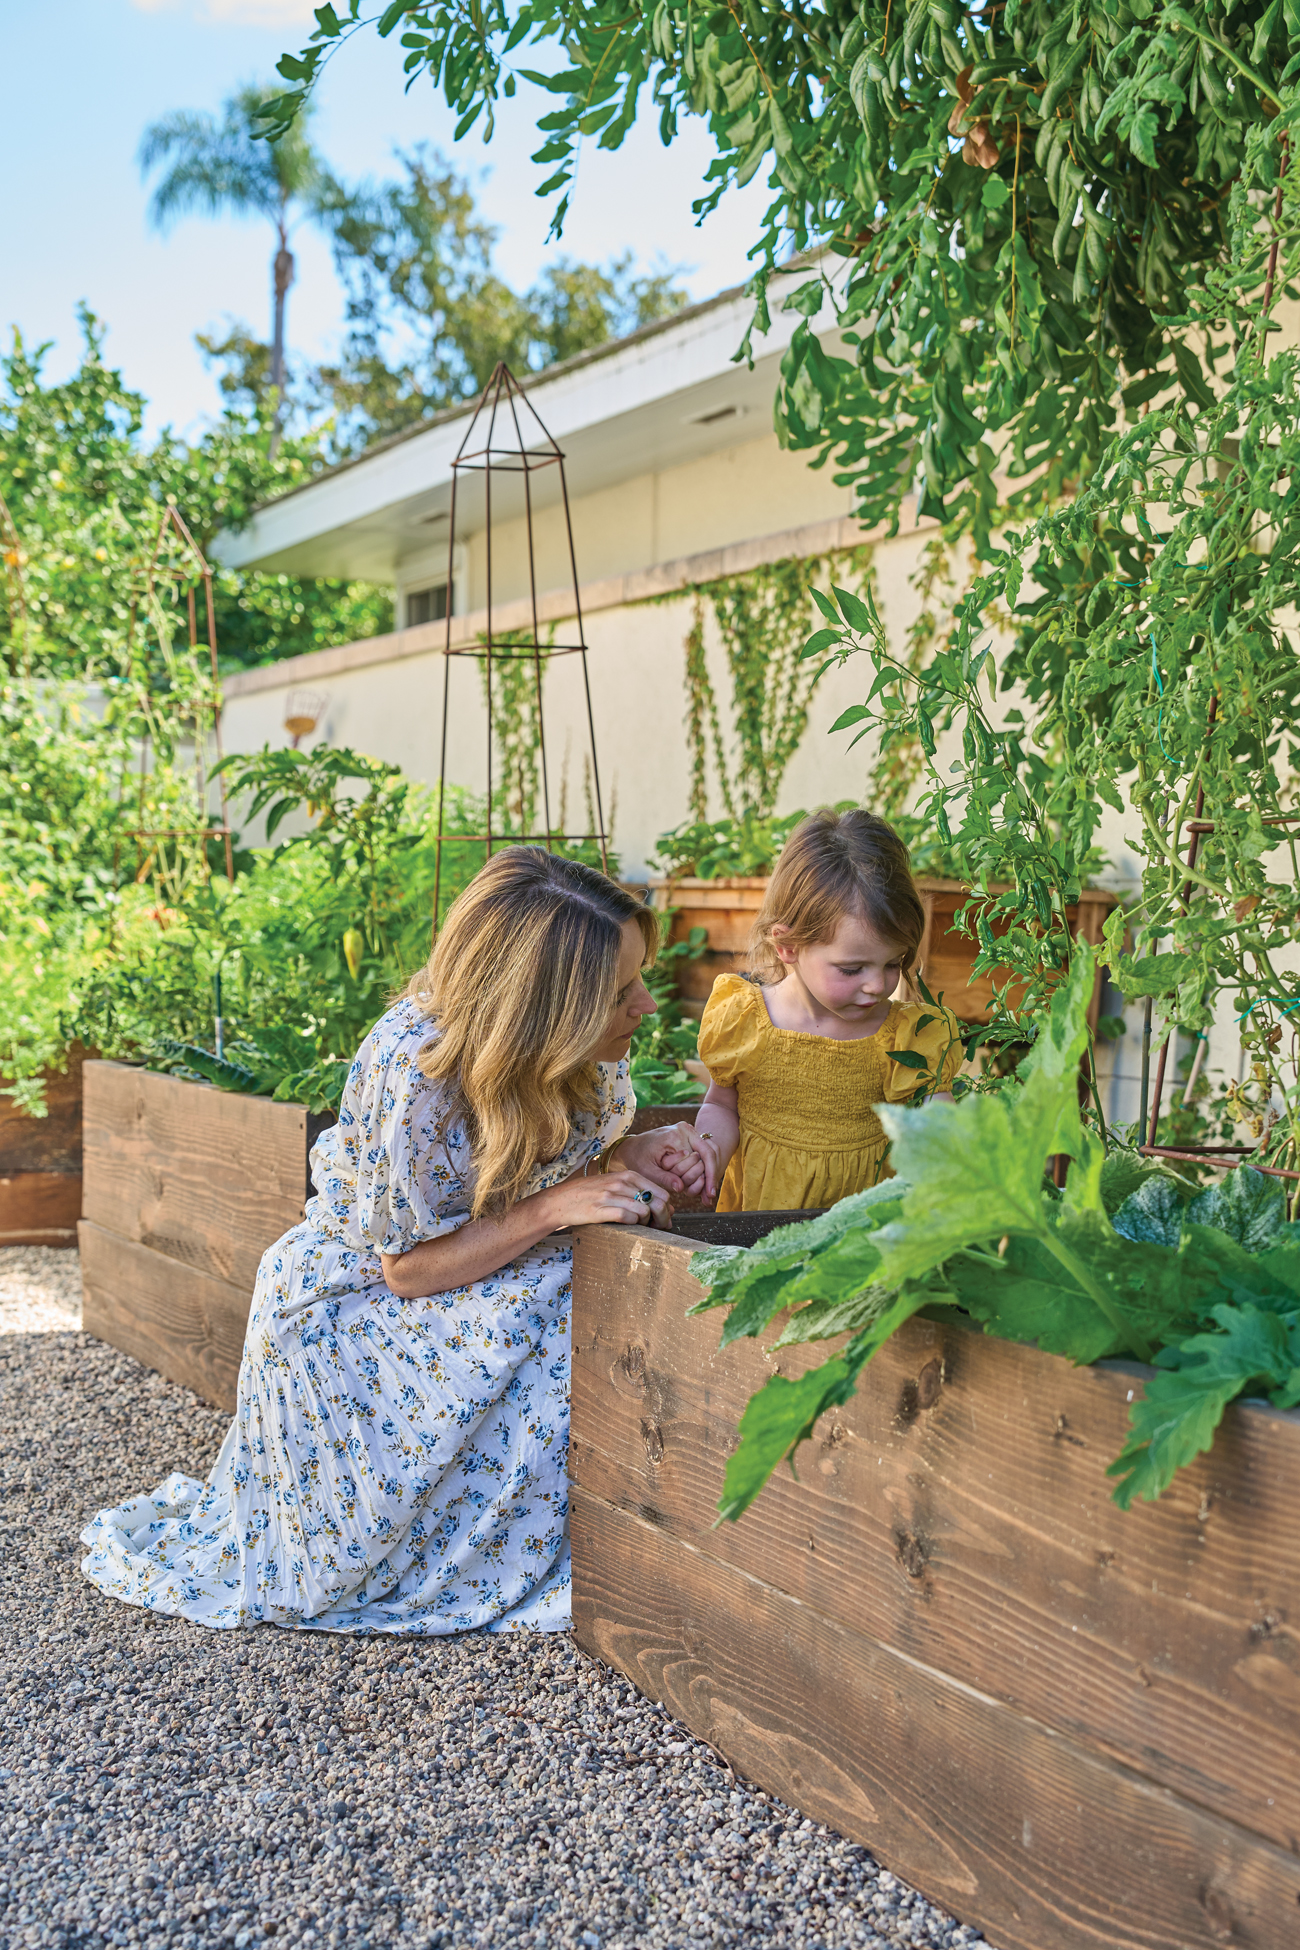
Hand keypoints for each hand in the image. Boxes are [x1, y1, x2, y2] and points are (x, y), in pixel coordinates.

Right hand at [545, 1167, 672, 1231]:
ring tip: (639, 1228)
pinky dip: (632, 1225)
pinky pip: (627, 1218)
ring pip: (644, 1211)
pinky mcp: (600, 1209)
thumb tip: (670, 1209)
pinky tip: (627, 1226)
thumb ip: (641, 1194)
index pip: (662, 1193)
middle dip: (661, 1219)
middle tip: (656, 1228)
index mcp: (629, 1175)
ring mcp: (610, 1195)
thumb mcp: (617, 1187)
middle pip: (657, 1203)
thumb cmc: (591, 1194)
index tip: (661, 1220)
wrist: (561, 1200)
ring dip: (646, 1224)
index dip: (666, 1210)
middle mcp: (621, 1183)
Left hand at [615, 1123, 715, 1198]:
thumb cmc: (637, 1158)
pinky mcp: (689, 1140)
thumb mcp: (647, 1171)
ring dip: (707, 1177)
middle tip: (706, 1198)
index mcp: (677, 1135)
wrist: (631, 1148)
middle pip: (709, 1157)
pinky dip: (703, 1173)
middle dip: (707, 1178)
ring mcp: (689, 1133)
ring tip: (706, 1196)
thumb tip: (680, 1187)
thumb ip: (664, 1178)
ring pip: (708, 1158)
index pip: (704, 1156)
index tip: (709, 1195)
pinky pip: (702, 1157)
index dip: (708, 1177)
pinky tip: (703, 1190)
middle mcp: (686, 1130)